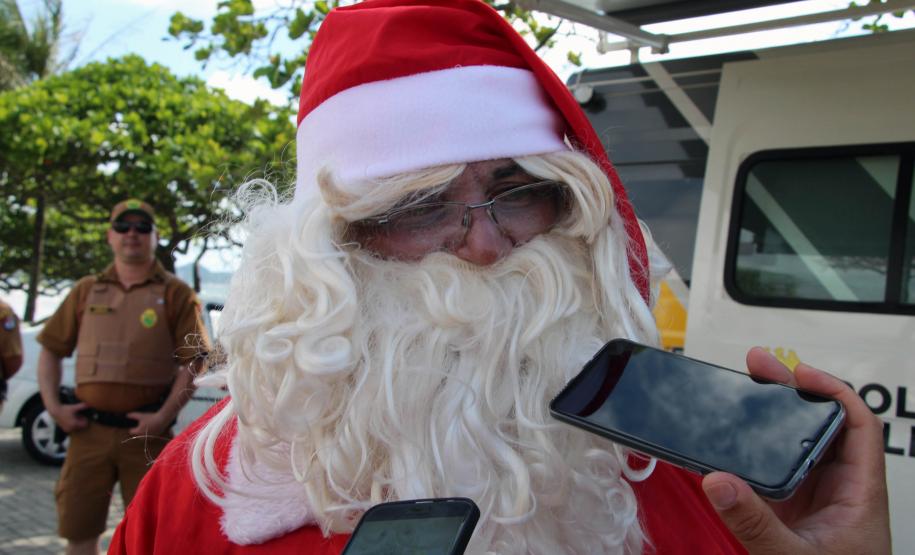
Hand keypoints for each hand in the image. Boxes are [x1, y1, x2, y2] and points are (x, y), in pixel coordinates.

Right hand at [50, 402, 88, 432]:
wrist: (55, 411)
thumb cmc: (65, 409)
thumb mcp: (74, 407)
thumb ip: (82, 406)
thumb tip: (89, 404)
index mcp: (74, 424)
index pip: (85, 424)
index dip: (84, 419)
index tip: (81, 415)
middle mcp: (71, 428)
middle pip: (81, 426)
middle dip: (80, 421)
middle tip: (77, 415)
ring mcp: (68, 429)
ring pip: (76, 427)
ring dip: (77, 423)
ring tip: (72, 417)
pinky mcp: (65, 430)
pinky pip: (72, 428)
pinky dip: (72, 425)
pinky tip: (69, 419)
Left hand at [127, 410, 170, 436]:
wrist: (162, 420)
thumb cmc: (150, 418)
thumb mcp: (141, 415)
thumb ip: (133, 416)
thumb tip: (126, 415)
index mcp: (138, 431)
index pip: (131, 432)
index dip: (132, 428)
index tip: (133, 426)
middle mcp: (143, 436)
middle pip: (137, 436)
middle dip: (137, 433)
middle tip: (139, 428)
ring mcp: (149, 437)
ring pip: (143, 438)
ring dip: (143, 434)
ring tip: (145, 429)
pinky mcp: (154, 436)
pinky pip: (149, 437)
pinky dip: (149, 434)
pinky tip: (151, 429)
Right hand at [701, 348, 889, 554]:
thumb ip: (755, 525)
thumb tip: (717, 481)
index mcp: (860, 495)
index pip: (859, 426)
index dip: (833, 392)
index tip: (798, 373)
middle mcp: (842, 491)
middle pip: (823, 427)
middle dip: (792, 393)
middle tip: (758, 368)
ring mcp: (817, 502)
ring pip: (799, 447)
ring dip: (773, 419)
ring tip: (745, 390)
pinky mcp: (794, 515)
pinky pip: (776, 473)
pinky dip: (755, 452)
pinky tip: (731, 442)